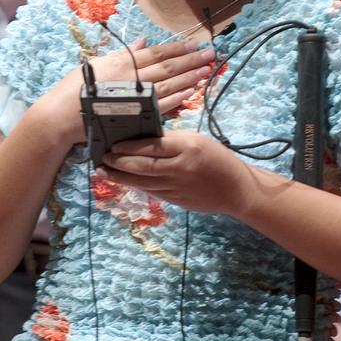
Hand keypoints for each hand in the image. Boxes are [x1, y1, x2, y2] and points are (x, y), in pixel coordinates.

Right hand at [35, 39, 215, 149]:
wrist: (63, 116)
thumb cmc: (76, 88)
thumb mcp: (99, 63)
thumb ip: (125, 52)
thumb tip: (145, 41)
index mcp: (124, 62)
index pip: (157, 53)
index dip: (178, 48)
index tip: (196, 43)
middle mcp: (132, 76)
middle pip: (168, 66)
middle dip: (191, 59)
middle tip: (212, 53)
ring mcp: (135, 96)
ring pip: (169, 84)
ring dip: (190, 77)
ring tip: (207, 70)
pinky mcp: (134, 114)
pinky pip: (161, 105)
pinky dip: (178, 98)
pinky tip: (192, 92)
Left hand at [102, 131, 247, 215]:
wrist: (237, 190)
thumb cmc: (217, 159)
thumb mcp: (198, 141)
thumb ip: (172, 142)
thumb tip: (143, 140)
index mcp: (188, 147)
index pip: (152, 146)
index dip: (129, 147)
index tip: (113, 145)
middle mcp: (181, 167)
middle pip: (143, 165)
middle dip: (119, 162)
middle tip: (102, 158)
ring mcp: (177, 187)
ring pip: (143, 181)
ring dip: (121, 177)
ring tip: (104, 171)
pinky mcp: (176, 201)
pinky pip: (151, 191)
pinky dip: (136, 185)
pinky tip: (124, 180)